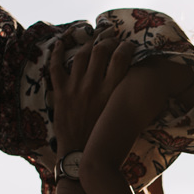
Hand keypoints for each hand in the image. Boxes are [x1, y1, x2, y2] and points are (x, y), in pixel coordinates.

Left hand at [48, 30, 134, 159]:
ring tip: (93, 38)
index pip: (121, 58)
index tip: (128, 45)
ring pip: (81, 54)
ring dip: (88, 42)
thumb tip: (138, 88)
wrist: (77, 156)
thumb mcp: (118, 117)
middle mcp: (93, 86)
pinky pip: (56, 66)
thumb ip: (124, 99)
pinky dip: (57, 52)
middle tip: (111, 38)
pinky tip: (60, 42)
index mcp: (111, 93)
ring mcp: (75, 88)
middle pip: (101, 50)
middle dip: (107, 39)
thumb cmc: (102, 139)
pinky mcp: (60, 93)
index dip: (126, 46)